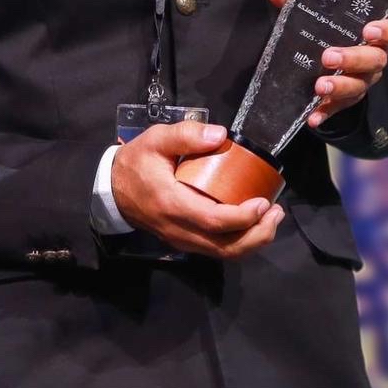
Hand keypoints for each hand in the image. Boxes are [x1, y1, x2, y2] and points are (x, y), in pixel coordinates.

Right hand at [111, 120, 283, 258]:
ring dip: (252, 241)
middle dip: (257, 235)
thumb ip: (186, 134)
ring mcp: (181, 240)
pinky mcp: (183, 242)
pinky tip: (251, 225)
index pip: (213, 221)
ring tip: (271, 220)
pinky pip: (215, 250)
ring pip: (222, 253)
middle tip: (277, 213)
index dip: (243, 217)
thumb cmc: (136, 162)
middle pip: (224, 247)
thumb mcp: (156, 139)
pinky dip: (239, 242)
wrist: (111, 189)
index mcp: (173, 204)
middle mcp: (178, 230)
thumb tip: (221, 135)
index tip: (264, 202)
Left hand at [268, 0, 387, 126]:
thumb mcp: (315, 10)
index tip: (369, 30)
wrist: (324, 56)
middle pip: (376, 59)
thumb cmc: (327, 26)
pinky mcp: (347, 99)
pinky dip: (326, 112)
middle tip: (329, 57)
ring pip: (360, 85)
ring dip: (341, 86)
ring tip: (320, 86)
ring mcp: (363, 79)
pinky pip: (340, 108)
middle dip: (354, 58)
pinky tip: (313, 117)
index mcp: (376, 30)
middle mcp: (375, 56)